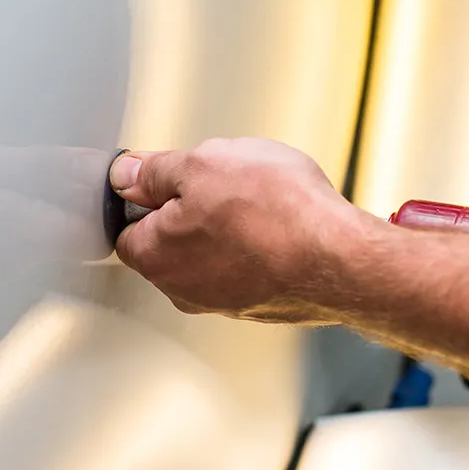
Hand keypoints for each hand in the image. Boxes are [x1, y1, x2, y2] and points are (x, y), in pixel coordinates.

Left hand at [109, 138, 372, 322]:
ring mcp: (224, 302)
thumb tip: (128, 173)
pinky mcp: (261, 305)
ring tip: (259, 203)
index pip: (126, 227)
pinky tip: (280, 224)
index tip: (168, 176)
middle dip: (190, 211)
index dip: (145, 195)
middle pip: (170, 242)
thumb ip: (155, 170)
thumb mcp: (203, 164)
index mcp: (155, 256)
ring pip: (211, 254)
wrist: (342, 259)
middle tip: (222, 184)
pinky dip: (258, 246)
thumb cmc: (276, 214)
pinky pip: (247, 266)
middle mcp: (183, 290)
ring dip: (228, 227)